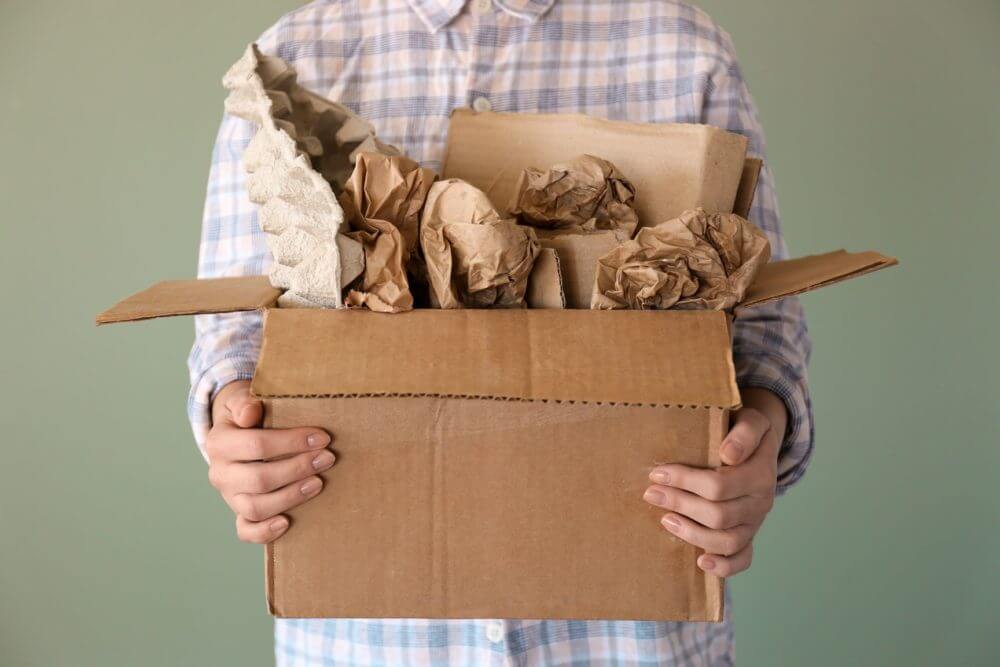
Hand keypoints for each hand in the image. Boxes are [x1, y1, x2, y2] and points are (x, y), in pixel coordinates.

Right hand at [205, 380, 335, 542]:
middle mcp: (220, 473)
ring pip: (255, 507)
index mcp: (219, 443)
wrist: (237, 434)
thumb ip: (245, 402)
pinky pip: (246, 531)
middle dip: (297, 469)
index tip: (321, 438)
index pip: (256, 445)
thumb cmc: (249, 415)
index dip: (291, 442)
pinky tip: (287, 522)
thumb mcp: (242, 400)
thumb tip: (251, 412)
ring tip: (318, 483)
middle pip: (259, 479)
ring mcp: (229, 496)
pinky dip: (265, 531)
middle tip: (327, 459)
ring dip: (291, 497)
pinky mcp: (239, 513)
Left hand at [643, 388, 786, 576]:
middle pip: (719, 515)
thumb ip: (744, 433)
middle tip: (651, 495)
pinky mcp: (750, 536)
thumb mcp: (751, 420)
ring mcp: (755, 523)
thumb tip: (728, 455)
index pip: (719, 485)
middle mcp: (761, 502)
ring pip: (727, 541)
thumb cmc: (744, 432)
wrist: (759, 447)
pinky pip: (743, 560)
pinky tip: (700, 562)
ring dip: (692, 534)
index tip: (657, 473)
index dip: (684, 480)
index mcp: (761, 473)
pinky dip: (723, 566)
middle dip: (680, 504)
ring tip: (665, 521)